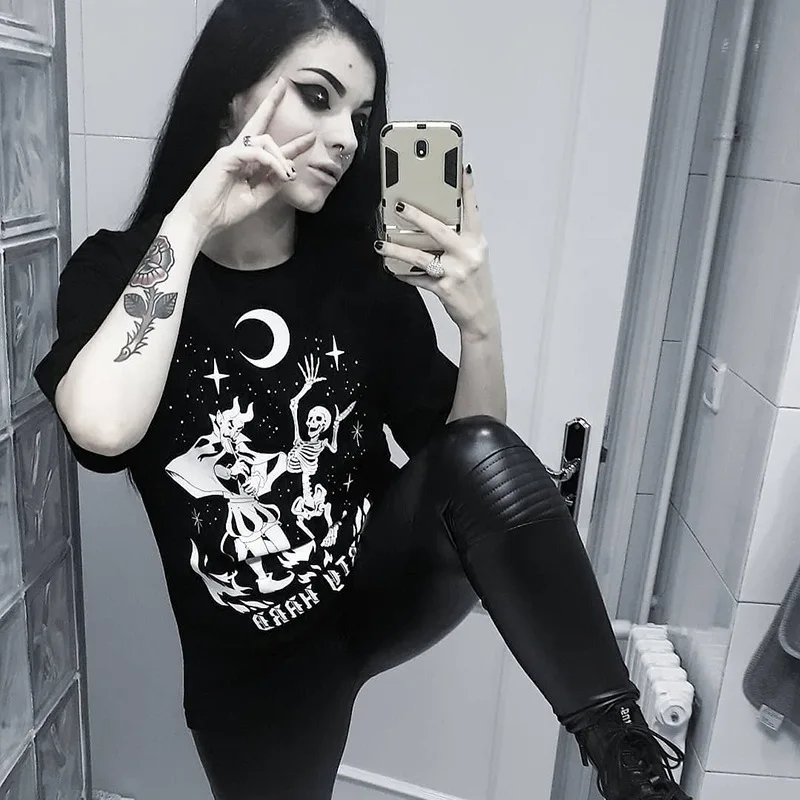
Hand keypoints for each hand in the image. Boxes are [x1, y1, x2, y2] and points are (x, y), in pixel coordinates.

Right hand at [172, 78, 315, 240]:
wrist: (203, 220)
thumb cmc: (224, 210)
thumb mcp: (257, 197)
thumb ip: (272, 183)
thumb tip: (289, 170)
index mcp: (247, 163)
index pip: (271, 146)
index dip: (292, 143)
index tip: (311, 136)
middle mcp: (240, 152)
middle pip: (260, 124)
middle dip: (272, 103)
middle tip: (284, 84)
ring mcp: (231, 152)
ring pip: (265, 140)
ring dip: (281, 156)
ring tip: (288, 174)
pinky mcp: (226, 156)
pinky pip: (256, 152)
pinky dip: (272, 161)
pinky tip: (282, 173)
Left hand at [375, 165, 497, 337]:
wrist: (480, 314)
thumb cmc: (474, 281)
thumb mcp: (474, 255)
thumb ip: (459, 238)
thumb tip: (432, 222)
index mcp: (476, 242)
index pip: (472, 211)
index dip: (468, 190)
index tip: (461, 169)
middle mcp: (467, 254)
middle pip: (439, 230)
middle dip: (417, 217)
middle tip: (399, 207)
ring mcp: (455, 272)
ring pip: (421, 257)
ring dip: (398, 249)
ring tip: (381, 244)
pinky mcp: (444, 288)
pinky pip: (417, 278)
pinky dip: (403, 274)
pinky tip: (391, 268)